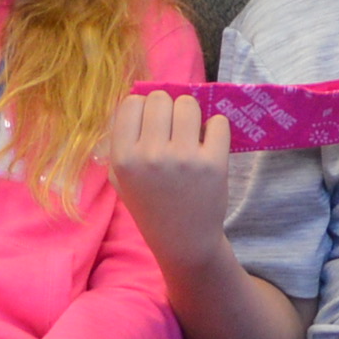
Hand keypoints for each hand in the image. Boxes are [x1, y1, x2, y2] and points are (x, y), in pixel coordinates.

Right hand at [105, 91, 237, 257]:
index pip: (131, 103)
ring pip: (188, 104)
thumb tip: (139, 99)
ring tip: (190, 134)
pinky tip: (209, 143)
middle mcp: (151, 156)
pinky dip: (215, 128)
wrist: (183, 240)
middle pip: (160, 98)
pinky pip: (218, 122)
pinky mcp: (213, 163)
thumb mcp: (121, 178)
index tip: (150, 125)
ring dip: (190, 114)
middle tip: (172, 130)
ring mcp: (183, 159)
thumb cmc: (150, 204)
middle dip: (167, 109)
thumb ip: (122, 141)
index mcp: (123, 158)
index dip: (142, 109)